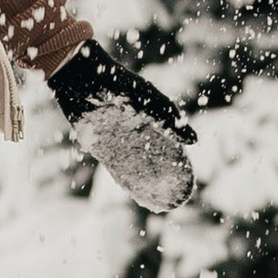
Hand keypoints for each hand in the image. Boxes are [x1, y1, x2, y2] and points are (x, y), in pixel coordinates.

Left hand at [49, 39, 196, 211]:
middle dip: (163, 173)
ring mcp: (117, 138)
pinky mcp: (99, 144)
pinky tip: (136, 193)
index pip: (168, 141)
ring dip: (146, 181)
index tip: (189, 172)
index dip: (178, 156)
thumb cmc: (119, 85)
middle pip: (153, 155)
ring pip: (135, 164)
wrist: (82, 79)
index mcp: (150, 115)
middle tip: (176, 192)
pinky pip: (115, 167)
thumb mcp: (149, 102)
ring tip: (159, 199)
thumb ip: (170, 122)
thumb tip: (194, 142)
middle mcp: (135, 128)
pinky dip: (125, 180)